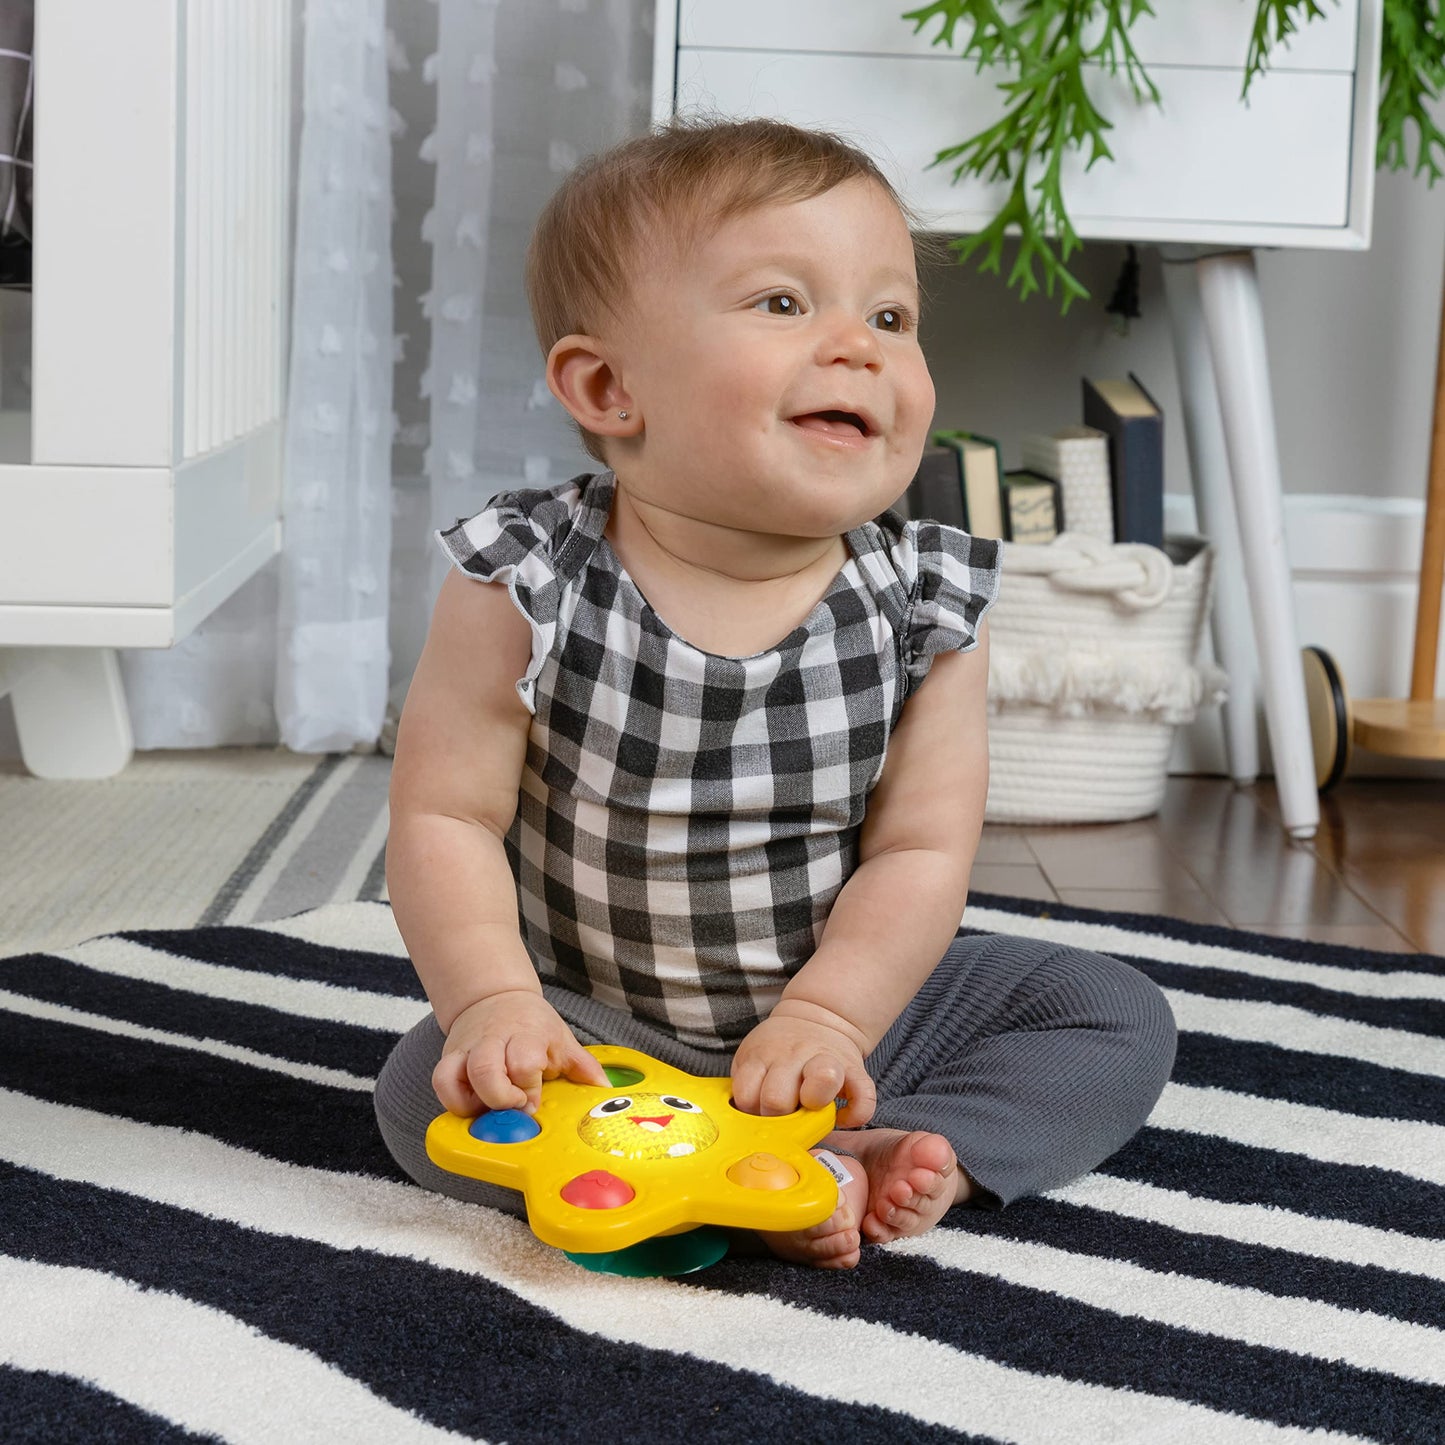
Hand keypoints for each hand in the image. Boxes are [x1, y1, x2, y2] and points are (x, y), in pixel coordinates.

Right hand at [432, 989, 607, 1114]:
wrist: (495, 997)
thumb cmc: (531, 1024)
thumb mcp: (561, 1038)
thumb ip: (582, 1066)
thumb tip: (604, 1087)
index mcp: (526, 1034)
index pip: (524, 1062)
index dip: (529, 1089)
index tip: (533, 1103)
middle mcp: (492, 1040)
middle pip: (486, 1071)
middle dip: (501, 1099)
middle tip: (515, 1106)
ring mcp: (468, 1049)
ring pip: (453, 1077)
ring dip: (474, 1102)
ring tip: (492, 1107)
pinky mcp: (449, 1058)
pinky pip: (440, 1081)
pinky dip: (453, 1100)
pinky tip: (473, 1103)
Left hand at [730, 1011, 875, 1127]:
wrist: (818, 1016)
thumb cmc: (780, 1050)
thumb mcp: (755, 1058)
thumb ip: (748, 1086)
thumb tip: (745, 1129)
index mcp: (764, 1055)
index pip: (747, 1094)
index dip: (750, 1112)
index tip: (757, 1113)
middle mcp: (794, 1055)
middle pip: (777, 1098)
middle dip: (778, 1117)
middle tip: (783, 1116)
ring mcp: (827, 1060)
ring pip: (823, 1080)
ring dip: (815, 1105)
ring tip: (810, 1110)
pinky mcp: (856, 1070)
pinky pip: (864, 1097)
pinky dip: (856, 1114)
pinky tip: (843, 1118)